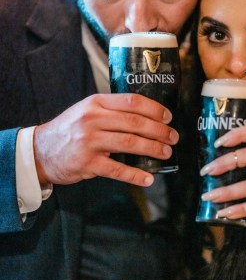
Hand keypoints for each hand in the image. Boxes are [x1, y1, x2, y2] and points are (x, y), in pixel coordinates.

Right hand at [33, 93, 178, 186]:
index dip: (154, 109)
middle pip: (135, 123)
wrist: (40, 151)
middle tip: (173, 137)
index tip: (168, 116)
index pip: (132, 101)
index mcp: (96, 103)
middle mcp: (93, 120)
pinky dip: (135, 175)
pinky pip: (118, 170)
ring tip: (165, 153)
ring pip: (130, 143)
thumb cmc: (70, 130)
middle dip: (159, 130)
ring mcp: (89, 142)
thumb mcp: (87, 110)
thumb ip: (112, 110)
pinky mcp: (87, 163)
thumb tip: (147, 115)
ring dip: (152, 149)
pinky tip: (148, 178)